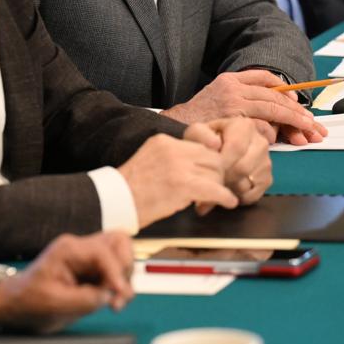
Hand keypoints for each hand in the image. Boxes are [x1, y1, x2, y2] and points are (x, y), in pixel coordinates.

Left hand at [0, 231, 134, 332]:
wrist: (18, 305)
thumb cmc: (30, 301)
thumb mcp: (54, 303)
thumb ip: (85, 299)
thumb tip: (109, 295)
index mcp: (68, 250)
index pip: (102, 252)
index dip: (116, 272)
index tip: (120, 294)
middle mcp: (80, 248)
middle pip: (118, 242)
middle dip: (125, 268)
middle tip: (119, 295)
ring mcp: (88, 258)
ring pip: (121, 254)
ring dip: (125, 277)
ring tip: (116, 302)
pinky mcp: (92, 270)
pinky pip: (116, 270)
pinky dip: (120, 285)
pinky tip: (111, 301)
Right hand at [118, 133, 238, 225]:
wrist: (115, 200)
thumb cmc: (129, 189)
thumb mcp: (149, 161)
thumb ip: (170, 158)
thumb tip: (193, 168)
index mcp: (164, 141)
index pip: (199, 146)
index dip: (208, 162)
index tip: (211, 172)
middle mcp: (172, 149)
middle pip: (211, 157)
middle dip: (217, 174)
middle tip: (214, 188)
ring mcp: (178, 166)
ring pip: (215, 172)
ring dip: (219, 186)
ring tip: (215, 199)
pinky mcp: (183, 185)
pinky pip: (214, 189)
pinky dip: (225, 197)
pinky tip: (228, 203)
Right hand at [162, 70, 325, 142]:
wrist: (176, 127)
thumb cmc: (199, 118)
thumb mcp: (218, 98)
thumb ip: (242, 98)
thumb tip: (273, 111)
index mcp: (230, 79)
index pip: (265, 77)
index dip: (285, 89)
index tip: (298, 101)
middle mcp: (233, 88)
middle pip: (274, 96)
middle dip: (297, 110)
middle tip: (312, 122)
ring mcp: (234, 103)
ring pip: (272, 110)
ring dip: (291, 122)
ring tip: (306, 131)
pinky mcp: (234, 120)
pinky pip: (261, 126)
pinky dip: (271, 134)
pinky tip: (277, 140)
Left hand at [205, 118, 271, 204]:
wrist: (217, 148)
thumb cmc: (206, 140)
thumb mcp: (197, 132)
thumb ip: (201, 135)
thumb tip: (215, 144)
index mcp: (245, 126)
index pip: (236, 147)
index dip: (222, 162)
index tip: (210, 168)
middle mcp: (261, 142)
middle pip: (244, 167)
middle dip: (225, 177)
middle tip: (212, 179)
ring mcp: (266, 162)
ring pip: (249, 182)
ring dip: (230, 187)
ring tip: (219, 183)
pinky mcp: (267, 179)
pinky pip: (255, 194)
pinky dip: (239, 196)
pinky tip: (228, 189)